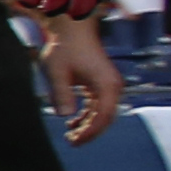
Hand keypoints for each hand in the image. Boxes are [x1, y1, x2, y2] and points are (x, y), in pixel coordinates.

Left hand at [41, 16, 123, 146]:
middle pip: (106, 117)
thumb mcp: (57, 71)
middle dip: (90, 132)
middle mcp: (112, 86)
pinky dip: (87, 115)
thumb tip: (66, 115)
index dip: (91, 132)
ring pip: (102, 112)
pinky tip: (73, 121)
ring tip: (71, 135)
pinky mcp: (101, 83)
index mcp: (107, 84)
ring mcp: (108, 84)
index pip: (103, 116)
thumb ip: (61, 93)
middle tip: (72, 142)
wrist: (72, 29)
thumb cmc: (64, 47)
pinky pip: (98, 104)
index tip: (76, 141)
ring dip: (88, 125)